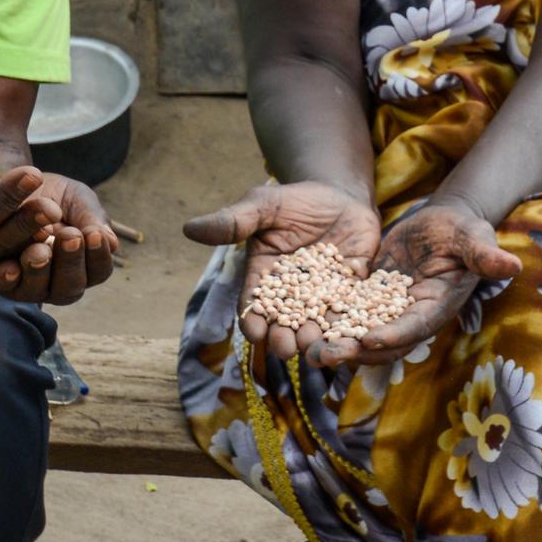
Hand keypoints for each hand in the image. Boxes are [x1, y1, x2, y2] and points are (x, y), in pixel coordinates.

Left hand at [0, 172, 119, 304]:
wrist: (12, 184)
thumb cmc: (54, 195)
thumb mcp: (77, 199)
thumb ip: (92, 218)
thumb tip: (112, 242)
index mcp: (84, 265)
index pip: (98, 271)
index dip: (98, 256)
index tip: (94, 234)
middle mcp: (57, 282)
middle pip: (70, 288)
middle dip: (71, 263)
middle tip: (70, 237)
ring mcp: (27, 284)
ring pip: (37, 291)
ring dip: (40, 271)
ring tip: (41, 248)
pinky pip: (3, 284)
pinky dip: (7, 276)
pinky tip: (11, 265)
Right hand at [183, 180, 382, 360]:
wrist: (339, 194)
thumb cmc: (295, 200)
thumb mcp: (263, 206)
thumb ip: (233, 221)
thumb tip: (188, 228)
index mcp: (265, 278)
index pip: (254, 305)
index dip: (252, 320)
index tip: (254, 331)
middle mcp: (292, 294)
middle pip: (284, 324)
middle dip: (283, 339)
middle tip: (286, 347)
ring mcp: (323, 296)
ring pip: (316, 326)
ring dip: (315, 339)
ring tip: (316, 347)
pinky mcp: (352, 292)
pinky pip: (351, 313)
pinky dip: (350, 325)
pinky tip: (352, 335)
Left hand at [306, 199, 520, 368]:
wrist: (443, 224)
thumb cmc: (463, 230)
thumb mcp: (474, 238)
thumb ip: (485, 255)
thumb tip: (512, 265)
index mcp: (435, 307)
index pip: (413, 327)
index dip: (391, 335)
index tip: (368, 338)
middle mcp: (409, 317)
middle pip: (379, 342)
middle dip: (352, 351)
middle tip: (323, 355)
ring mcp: (387, 311)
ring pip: (356, 335)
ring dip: (333, 344)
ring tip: (304, 349)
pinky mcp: (368, 298)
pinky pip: (345, 315)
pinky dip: (324, 323)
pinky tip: (297, 324)